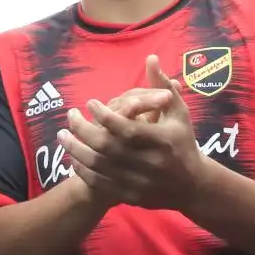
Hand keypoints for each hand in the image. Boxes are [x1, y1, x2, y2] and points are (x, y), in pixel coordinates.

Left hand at [56, 56, 200, 209]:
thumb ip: (162, 85)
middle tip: (69, 116)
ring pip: (99, 167)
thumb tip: (151, 57)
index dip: (105, 115)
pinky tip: (73, 156)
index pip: (127, 128)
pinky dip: (83, 170)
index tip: (90, 102)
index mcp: (163, 141)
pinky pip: (100, 184)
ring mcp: (139, 182)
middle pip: (107, 147)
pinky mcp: (130, 196)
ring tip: (62, 135)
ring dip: (76, 150)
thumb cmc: (182, 141)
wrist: (193, 185)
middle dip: (83, 130)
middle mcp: (150, 163)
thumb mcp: (178, 112)